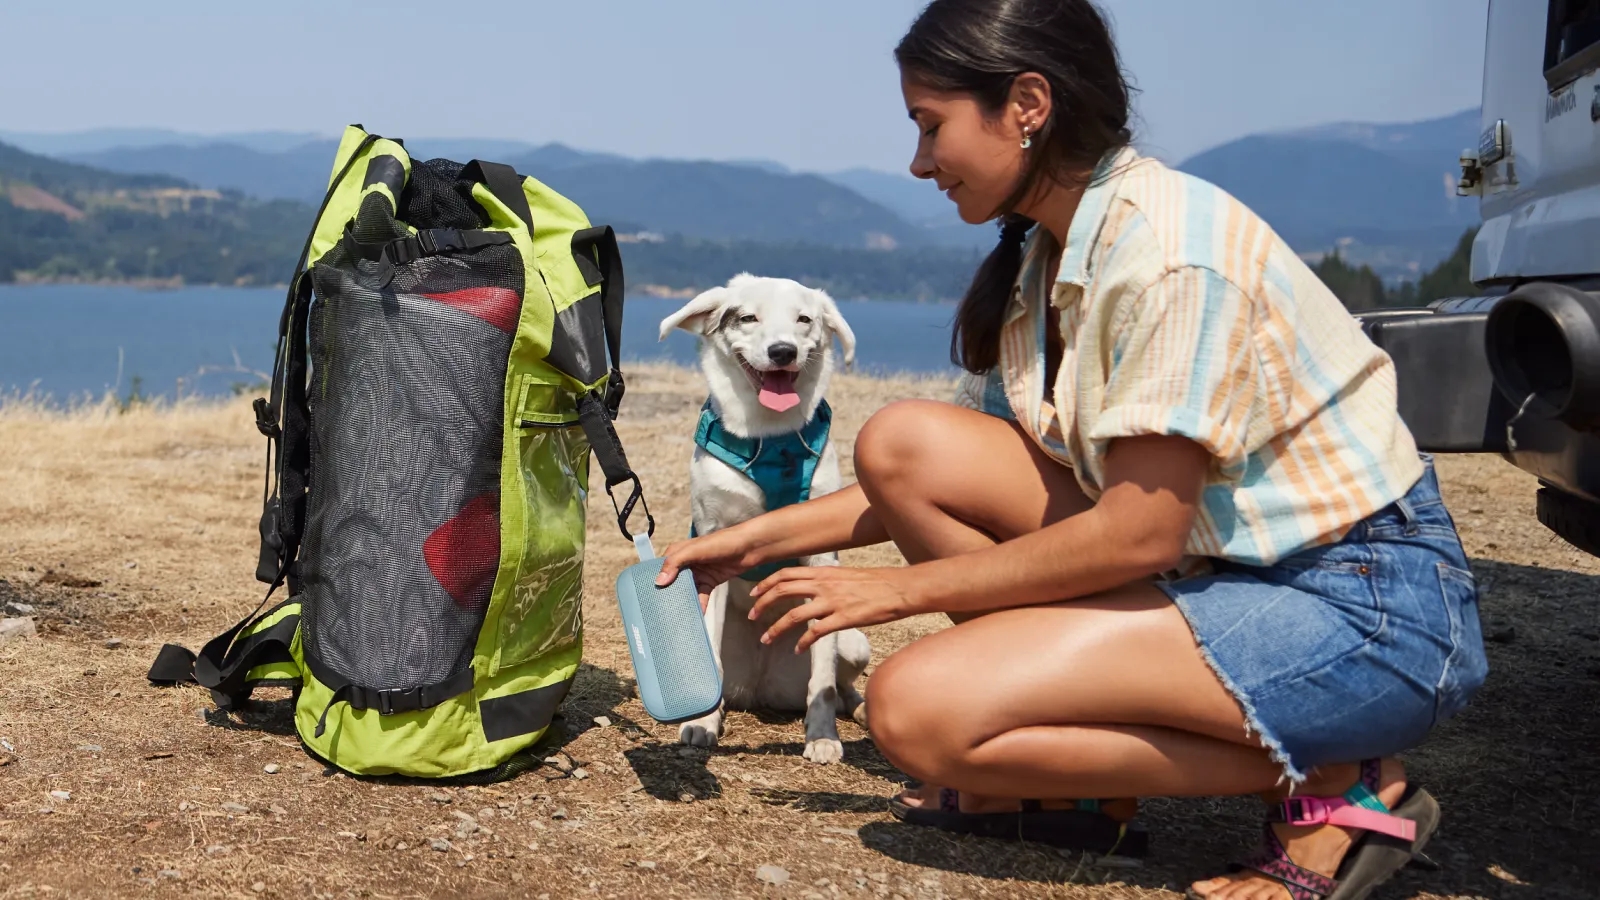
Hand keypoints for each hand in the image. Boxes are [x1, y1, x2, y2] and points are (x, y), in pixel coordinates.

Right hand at [657, 526, 762, 611]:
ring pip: (687, 591)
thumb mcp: (695, 550)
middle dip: (668, 595)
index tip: (647, 597)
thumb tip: (659, 582)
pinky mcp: (710, 581)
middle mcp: (686, 563)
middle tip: (660, 612)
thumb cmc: (722, 543)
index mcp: (678, 552)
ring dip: (684, 602)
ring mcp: (698, 573)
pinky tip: (697, 615)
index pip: (661, 568)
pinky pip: (701, 596)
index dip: (654, 581)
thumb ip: (676, 563)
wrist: (750, 547)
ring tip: (676, 617)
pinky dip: (699, 605)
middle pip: (673, 582)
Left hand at [748, 566, 921, 652]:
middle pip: (782, 590)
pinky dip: (803, 642)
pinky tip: (798, 650)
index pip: (785, 574)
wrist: (900, 588)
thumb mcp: (845, 576)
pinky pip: (816, 632)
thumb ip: (826, 584)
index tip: (753, 594)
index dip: (765, 584)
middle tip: (751, 617)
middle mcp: (824, 584)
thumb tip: (812, 599)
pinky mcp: (844, 618)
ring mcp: (833, 601)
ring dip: (775, 628)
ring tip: (766, 639)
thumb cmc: (876, 583)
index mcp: (824, 572)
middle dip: (762, 604)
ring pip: (794, 615)